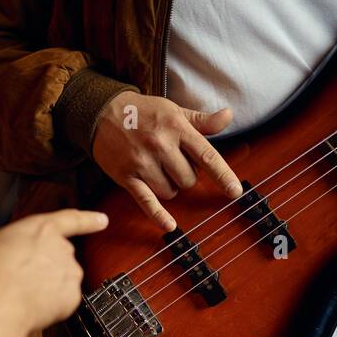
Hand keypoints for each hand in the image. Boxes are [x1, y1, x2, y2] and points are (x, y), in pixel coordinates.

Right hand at [0, 209, 107, 336]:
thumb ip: (2, 241)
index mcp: (42, 229)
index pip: (72, 219)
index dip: (89, 220)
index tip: (102, 220)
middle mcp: (63, 249)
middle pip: (60, 255)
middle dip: (46, 265)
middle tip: (21, 277)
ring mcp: (71, 274)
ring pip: (63, 279)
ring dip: (49, 285)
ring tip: (23, 294)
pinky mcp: (73, 298)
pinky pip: (64, 300)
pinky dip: (52, 304)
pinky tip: (33, 306)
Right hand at [92, 91, 243, 230]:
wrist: (101, 111)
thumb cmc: (143, 112)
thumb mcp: (174, 111)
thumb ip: (202, 120)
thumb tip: (228, 116)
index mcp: (177, 128)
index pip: (206, 155)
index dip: (223, 175)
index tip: (235, 191)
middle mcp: (160, 145)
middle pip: (188, 179)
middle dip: (185, 176)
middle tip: (172, 162)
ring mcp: (143, 162)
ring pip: (170, 192)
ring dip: (169, 187)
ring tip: (158, 170)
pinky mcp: (127, 176)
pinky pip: (146, 201)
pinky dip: (158, 215)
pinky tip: (170, 226)